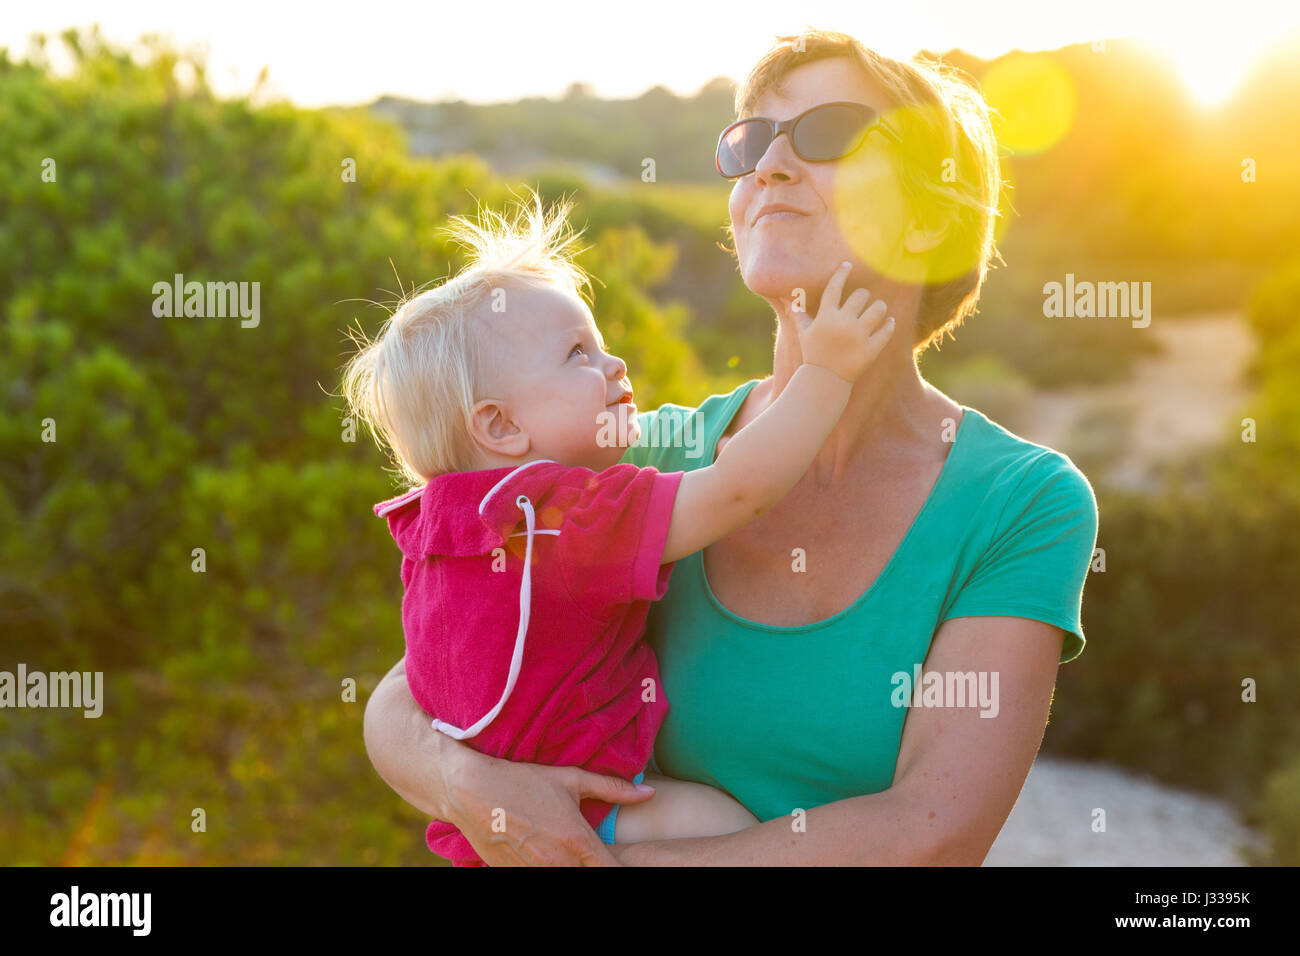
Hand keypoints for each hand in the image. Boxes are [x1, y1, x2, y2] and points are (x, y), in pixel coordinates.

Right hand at [447, 754, 656, 865]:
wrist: (471, 791)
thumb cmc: (523, 781)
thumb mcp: (570, 780)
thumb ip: (612, 789)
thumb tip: (649, 793)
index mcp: (578, 842)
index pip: (613, 872)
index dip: (621, 868)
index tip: (620, 860)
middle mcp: (558, 864)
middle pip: (591, 877)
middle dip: (596, 867)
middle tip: (594, 854)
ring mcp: (534, 874)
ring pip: (565, 880)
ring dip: (572, 868)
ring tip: (566, 851)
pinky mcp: (513, 877)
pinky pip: (539, 878)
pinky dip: (547, 868)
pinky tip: (545, 854)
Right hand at [796, 260, 894, 383]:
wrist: (824, 382)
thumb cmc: (813, 355)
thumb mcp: (804, 334)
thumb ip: (799, 316)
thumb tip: (788, 302)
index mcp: (826, 317)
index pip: (834, 287)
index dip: (841, 273)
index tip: (847, 265)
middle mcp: (843, 323)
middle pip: (861, 296)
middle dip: (864, 295)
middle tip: (864, 298)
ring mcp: (858, 336)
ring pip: (878, 309)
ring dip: (880, 307)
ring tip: (879, 309)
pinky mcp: (871, 349)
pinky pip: (886, 331)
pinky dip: (889, 325)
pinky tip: (889, 322)